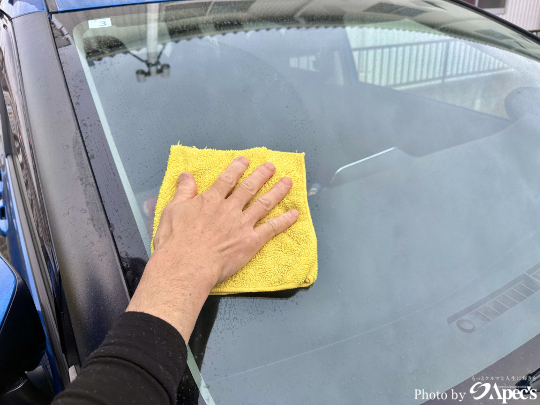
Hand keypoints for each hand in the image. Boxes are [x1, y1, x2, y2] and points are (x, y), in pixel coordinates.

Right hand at [127, 157, 297, 340]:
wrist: (186, 266)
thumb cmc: (175, 241)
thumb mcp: (172, 210)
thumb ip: (183, 191)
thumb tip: (186, 175)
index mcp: (211, 200)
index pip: (227, 179)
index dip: (237, 168)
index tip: (246, 160)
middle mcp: (229, 209)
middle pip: (249, 187)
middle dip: (262, 175)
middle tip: (271, 166)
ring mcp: (242, 224)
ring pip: (263, 203)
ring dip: (277, 191)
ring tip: (287, 183)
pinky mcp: (250, 242)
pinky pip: (271, 228)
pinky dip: (284, 220)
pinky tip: (294, 214)